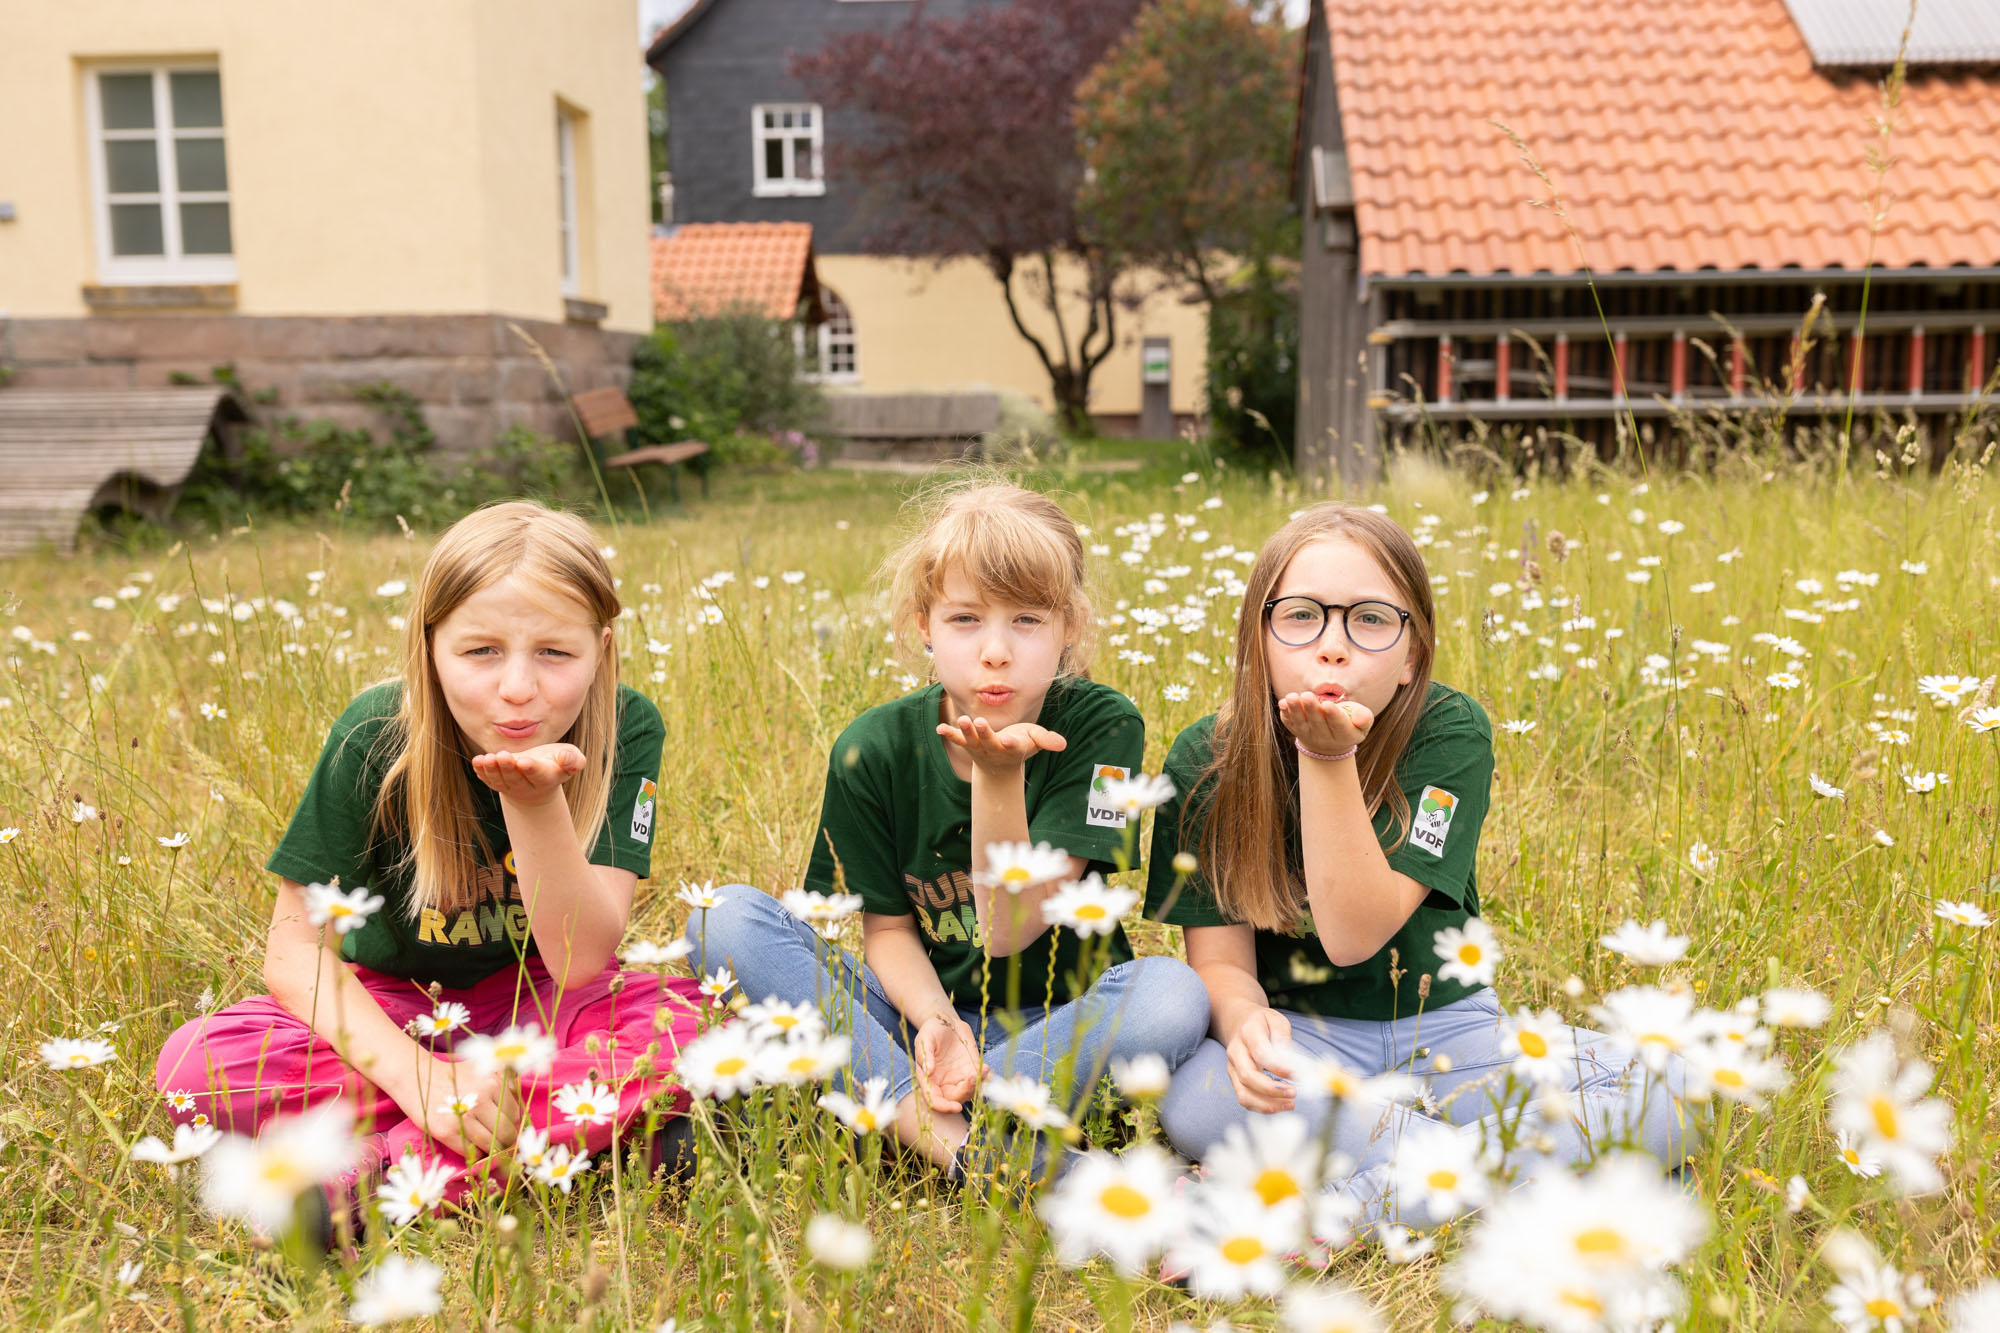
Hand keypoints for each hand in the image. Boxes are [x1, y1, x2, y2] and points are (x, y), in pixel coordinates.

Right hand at [391, 1055, 522, 1159]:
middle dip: (506, 1140)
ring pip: (492, 1144)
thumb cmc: (454, 1077)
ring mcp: (465, 1115)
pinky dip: (476, 1153)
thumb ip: (505, 1085)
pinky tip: (472, 1145)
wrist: (417, 1078)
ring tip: (486, 1144)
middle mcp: (482, 1097)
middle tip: (500, 1141)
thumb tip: (522, 1115)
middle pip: (507, 1131)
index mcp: (494, 1081)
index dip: (512, 1123)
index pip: (515, 1114)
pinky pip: (472, 1151)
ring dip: (492, 1149)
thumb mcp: (484, 1070)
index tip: (506, 1127)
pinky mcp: (447, 1131)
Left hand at [470, 743, 584, 806]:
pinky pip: (488, 780)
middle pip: (515, 779)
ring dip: (492, 770)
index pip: (538, 775)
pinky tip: (478, 761)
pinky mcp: (498, 784)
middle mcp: (527, 787)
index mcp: (546, 780)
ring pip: (499, 781)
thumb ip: (574, 760)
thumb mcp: (573, 759)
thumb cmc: (558, 763)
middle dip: (508, 768)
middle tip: (502, 755)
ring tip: (486, 758)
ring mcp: (510, 787)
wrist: (540, 777)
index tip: (523, 761)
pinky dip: (481, 771)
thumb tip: (566, 759)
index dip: (531, 768)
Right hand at [912, 1010, 987, 1112]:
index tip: (956, 1107)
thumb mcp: (924, 1039)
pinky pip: (980, 1079)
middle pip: (955, 1099)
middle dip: (965, 1093)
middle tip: (973, 1077)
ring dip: (978, 1086)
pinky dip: (985, 1077)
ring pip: (970, 1092)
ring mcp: (959, 1077)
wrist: (946, 1022)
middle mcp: (944, 1083)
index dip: (944, 1107)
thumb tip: (928, 1072)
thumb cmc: (931, 1031)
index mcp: (929, 1080)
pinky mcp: (972, 1069)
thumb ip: (925, 1055)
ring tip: (983, 1070)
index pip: (935, 1101)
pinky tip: (987, 1068)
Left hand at [936, 715, 1065, 774]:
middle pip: (988, 742)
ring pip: (972, 740)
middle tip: (979, 722)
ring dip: (965, 731)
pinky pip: (957, 739)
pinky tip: (939, 728)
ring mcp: (980, 747)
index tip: (1009, 740)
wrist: (1000, 765)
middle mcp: (995, 749)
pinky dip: (949, 734)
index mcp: (1013, 748)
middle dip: (984, 733)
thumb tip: (1063, 744)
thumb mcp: (1036, 741)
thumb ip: (1047, 740)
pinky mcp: (969, 744)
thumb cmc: (1021, 745)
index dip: (1011, 743)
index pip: (1013, 747)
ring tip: (962, 720)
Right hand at [1224, 1007, 1297, 1113]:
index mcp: (1248, 1032)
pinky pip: (1245, 1099)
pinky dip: (1263, 1107)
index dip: (1278, 1067)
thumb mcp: (1277, 1020)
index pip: (1260, 1053)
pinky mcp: (1234, 1080)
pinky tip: (1280, 1105)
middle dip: (1272, 1089)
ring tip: (1290, 1104)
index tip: (1296, 1075)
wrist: (1239, 1022)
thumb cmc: (1263, 1023)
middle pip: (1248, 1076)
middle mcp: (1236, 1051)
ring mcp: (1232, 1068)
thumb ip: (1284, 1039)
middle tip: (1294, 1093)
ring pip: (1244, 1093)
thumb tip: (1291, 1063)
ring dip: (1267, 1104)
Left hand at [1276, 693, 1372, 756]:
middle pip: (1317, 723)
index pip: (1339, 726)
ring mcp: (1308, 736)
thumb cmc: (1349, 725)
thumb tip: (1363, 718)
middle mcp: (1324, 739)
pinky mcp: (1296, 731)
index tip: (1328, 704)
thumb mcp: (1362, 724)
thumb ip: (1364, 718)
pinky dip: (1285, 714)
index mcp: (1344, 735)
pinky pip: (1290, 723)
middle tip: (1307, 695)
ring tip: (1291, 697)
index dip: (1333, 715)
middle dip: (1311, 708)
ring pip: (1300, 724)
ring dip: (1295, 710)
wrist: (1329, 743)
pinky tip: (1283, 703)